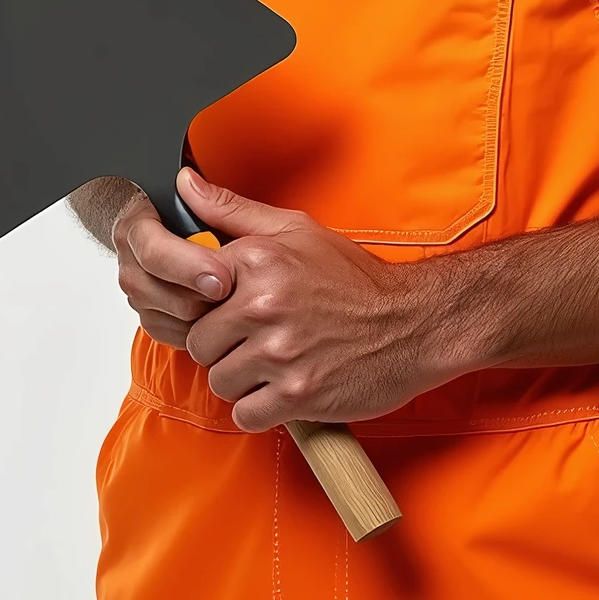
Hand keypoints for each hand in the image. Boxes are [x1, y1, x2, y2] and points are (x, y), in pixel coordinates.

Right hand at [108, 186, 230, 350]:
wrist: (202, 240)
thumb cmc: (216, 222)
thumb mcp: (233, 209)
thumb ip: (216, 200)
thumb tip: (188, 181)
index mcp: (140, 224)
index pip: (152, 249)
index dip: (188, 266)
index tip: (222, 277)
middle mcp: (132, 259)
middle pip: (151, 288)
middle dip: (195, 294)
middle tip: (228, 293)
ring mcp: (139, 289)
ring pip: (157, 314)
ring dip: (195, 314)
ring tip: (226, 302)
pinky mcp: (151, 314)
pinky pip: (166, 332)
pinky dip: (192, 331)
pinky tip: (214, 316)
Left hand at [178, 169, 468, 431]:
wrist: (412, 323)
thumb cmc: (354, 280)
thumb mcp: (296, 230)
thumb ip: (233, 211)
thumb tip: (186, 184)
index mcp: (259, 261)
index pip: (190, 294)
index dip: (206, 306)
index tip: (226, 309)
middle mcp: (264, 305)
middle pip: (200, 344)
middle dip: (224, 347)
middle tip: (256, 340)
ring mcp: (280, 354)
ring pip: (220, 382)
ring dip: (242, 381)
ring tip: (273, 363)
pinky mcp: (296, 395)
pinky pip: (245, 414)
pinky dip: (261, 408)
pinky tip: (283, 387)